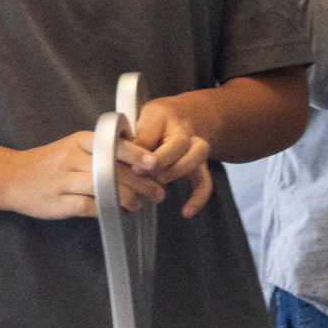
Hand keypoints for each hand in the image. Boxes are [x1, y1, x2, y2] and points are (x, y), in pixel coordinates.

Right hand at [4, 129, 160, 221]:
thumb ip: (101, 150)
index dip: (137, 155)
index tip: (155, 163)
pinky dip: (110, 211)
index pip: (114, 144)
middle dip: (142, 182)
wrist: (9, 177)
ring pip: (106, 188)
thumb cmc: (48, 163)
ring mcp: (64, 181)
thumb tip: (140, 159)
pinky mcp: (59, 203)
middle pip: (115, 169)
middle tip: (158, 192)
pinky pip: (92, 207)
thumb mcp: (72, 147)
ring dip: (130, 199)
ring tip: (141, 204)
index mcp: (79, 141)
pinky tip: (120, 213)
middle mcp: (72, 158)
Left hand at [124, 96, 218, 217]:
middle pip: (180, 142)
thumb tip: (122, 160)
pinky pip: (205, 180)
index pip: (153, 129)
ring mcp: (195, 147)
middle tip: (144, 171)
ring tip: (160, 180)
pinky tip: (186, 212)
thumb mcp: (136, 122)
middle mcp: (183, 129)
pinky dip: (198, 197)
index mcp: (162, 115)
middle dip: (163, 158)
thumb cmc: (152, 122)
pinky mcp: (201, 165)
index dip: (143, 147)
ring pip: (198, 154)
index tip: (133, 164)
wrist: (185, 117)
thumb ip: (131, 137)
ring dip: (180, 169)